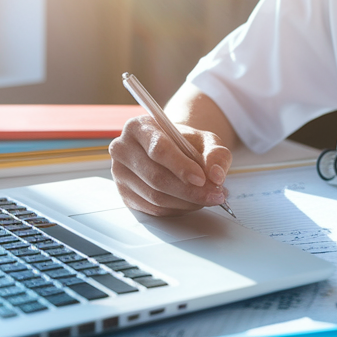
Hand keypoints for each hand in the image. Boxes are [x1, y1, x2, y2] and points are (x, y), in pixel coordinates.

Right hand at [108, 115, 232, 215]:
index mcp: (139, 127)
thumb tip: (216, 176)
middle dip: (189, 191)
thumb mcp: (205, 140)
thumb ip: (216, 153)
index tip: (202, 178)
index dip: (181, 166)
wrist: (171, 150)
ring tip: (208, 197)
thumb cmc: (184, 143)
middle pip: (156, 177)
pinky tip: (192, 202)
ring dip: (187, 202)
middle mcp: (123, 149)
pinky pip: (153, 209)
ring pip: (155, 197)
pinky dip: (177, 209)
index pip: (158, 149)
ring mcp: (120, 174)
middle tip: (215, 195)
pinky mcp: (125, 194)